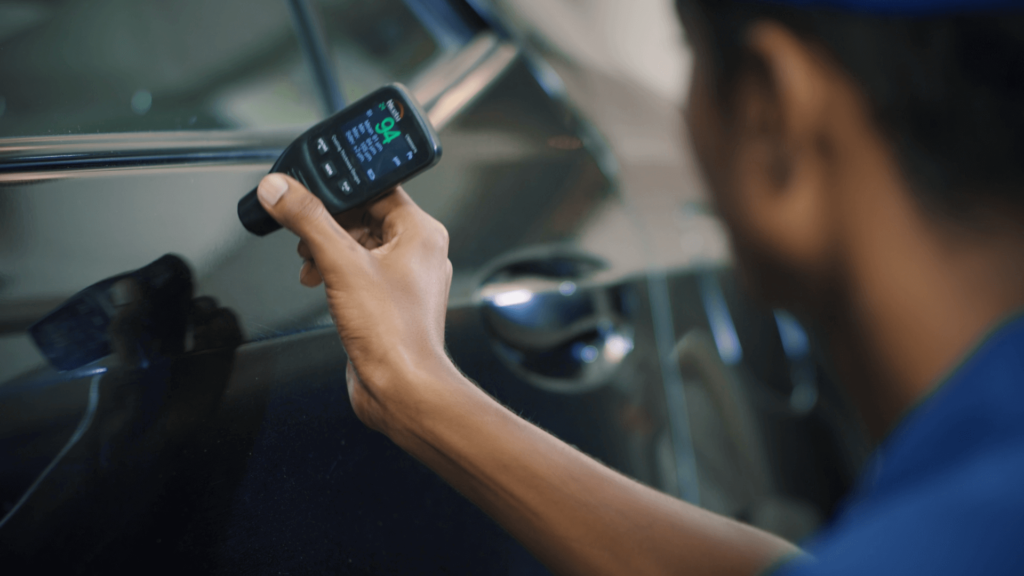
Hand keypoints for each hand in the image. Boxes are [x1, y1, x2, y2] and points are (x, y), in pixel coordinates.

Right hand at [256, 173, 454, 433]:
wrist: (401, 389)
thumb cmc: (394, 334)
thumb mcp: (341, 265)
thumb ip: (308, 220)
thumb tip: (281, 189)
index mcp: (421, 232)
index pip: (377, 188)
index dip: (340, 187)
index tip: (308, 187)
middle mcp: (418, 252)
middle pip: (364, 216)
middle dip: (328, 224)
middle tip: (303, 231)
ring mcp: (405, 279)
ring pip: (359, 245)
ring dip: (327, 249)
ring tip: (309, 261)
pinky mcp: (389, 302)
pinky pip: (359, 272)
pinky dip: (334, 272)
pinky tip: (318, 282)